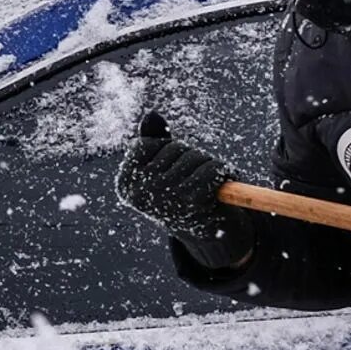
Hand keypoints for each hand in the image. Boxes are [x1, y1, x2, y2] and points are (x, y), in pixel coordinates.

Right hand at [115, 112, 252, 269]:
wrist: (207, 233)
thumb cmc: (182, 195)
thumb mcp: (162, 168)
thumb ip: (153, 141)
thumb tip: (151, 116)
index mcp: (126, 185)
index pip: (147, 144)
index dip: (166, 151)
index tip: (172, 172)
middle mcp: (141, 193)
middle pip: (174, 149)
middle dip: (190, 157)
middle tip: (196, 179)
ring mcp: (165, 197)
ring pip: (195, 157)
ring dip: (209, 164)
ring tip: (209, 182)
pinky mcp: (192, 201)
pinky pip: (211, 169)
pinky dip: (224, 171)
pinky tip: (224, 181)